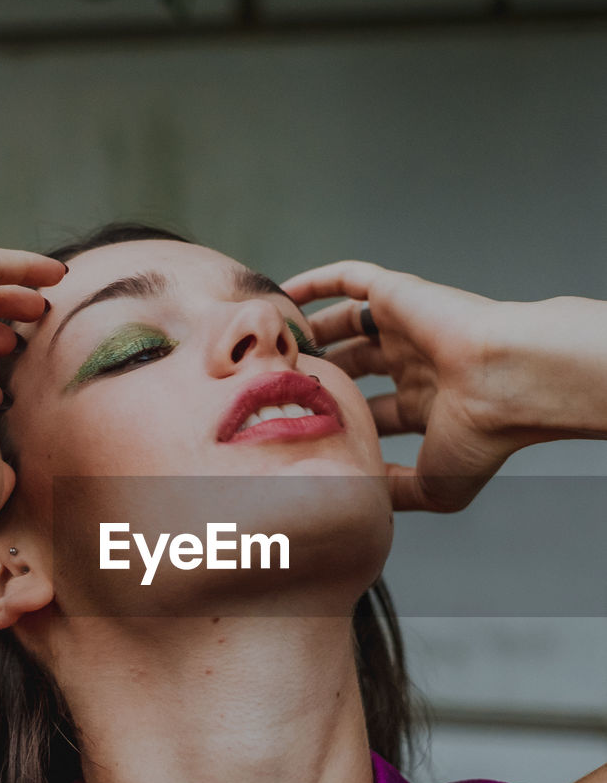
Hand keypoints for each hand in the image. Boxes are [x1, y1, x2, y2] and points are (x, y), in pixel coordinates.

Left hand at [282, 261, 606, 512]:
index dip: (339, 423)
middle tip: (274, 389)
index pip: (374, 413)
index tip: (299, 434)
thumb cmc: (482, 438)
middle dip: (317, 377)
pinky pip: (350, 278)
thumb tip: (362, 504)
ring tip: (273, 348)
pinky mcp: (400, 294)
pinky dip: (316, 283)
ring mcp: (408, 327)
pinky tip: (282, 297)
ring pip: (346, 324)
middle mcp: (418, 362)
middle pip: (354, 367)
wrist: (509, 384)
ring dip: (311, 335)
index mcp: (429, 404)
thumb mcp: (434, 485)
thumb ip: (393, 493)